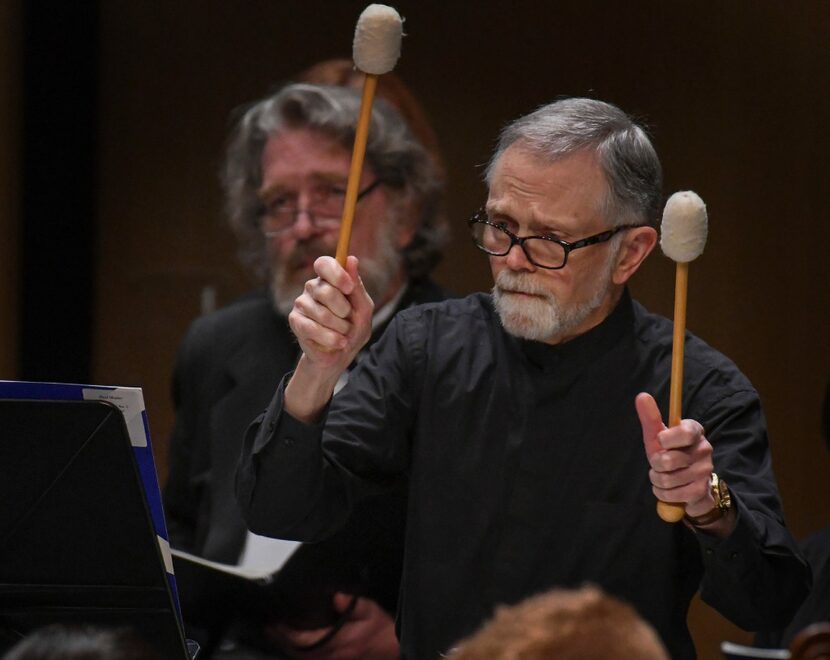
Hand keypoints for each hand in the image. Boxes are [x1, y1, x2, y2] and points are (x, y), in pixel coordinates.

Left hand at [266, 592, 398, 659]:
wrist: (393, 647)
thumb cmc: (381, 629)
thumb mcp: (370, 610)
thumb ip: (352, 603)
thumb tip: (335, 595)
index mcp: (338, 643)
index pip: (304, 640)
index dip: (287, 633)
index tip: (276, 622)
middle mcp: (331, 656)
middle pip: (298, 652)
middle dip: (282, 640)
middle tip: (269, 626)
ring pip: (302, 658)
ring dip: (288, 647)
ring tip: (276, 633)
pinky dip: (298, 652)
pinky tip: (293, 644)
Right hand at [284, 255, 373, 422]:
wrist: (341, 355)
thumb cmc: (353, 328)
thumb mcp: (363, 309)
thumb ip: (357, 287)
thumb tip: (351, 259)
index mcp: (329, 280)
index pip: (324, 263)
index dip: (336, 274)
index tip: (348, 287)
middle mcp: (313, 288)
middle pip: (325, 290)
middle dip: (343, 309)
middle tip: (347, 318)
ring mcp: (301, 303)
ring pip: (321, 313)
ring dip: (339, 328)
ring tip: (343, 333)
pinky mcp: (295, 321)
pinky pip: (313, 328)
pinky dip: (330, 339)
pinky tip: (338, 343)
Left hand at [635, 392, 715, 517]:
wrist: (686, 483)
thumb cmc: (669, 453)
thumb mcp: (657, 436)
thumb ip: (651, 417)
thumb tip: (642, 396)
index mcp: (694, 430)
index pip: (685, 432)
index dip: (668, 439)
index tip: (660, 441)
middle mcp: (704, 448)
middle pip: (668, 460)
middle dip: (655, 464)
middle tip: (659, 463)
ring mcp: (705, 470)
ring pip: (668, 479)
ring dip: (657, 480)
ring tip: (663, 476)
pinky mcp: (702, 490)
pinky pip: (672, 494)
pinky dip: (663, 493)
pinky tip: (669, 489)